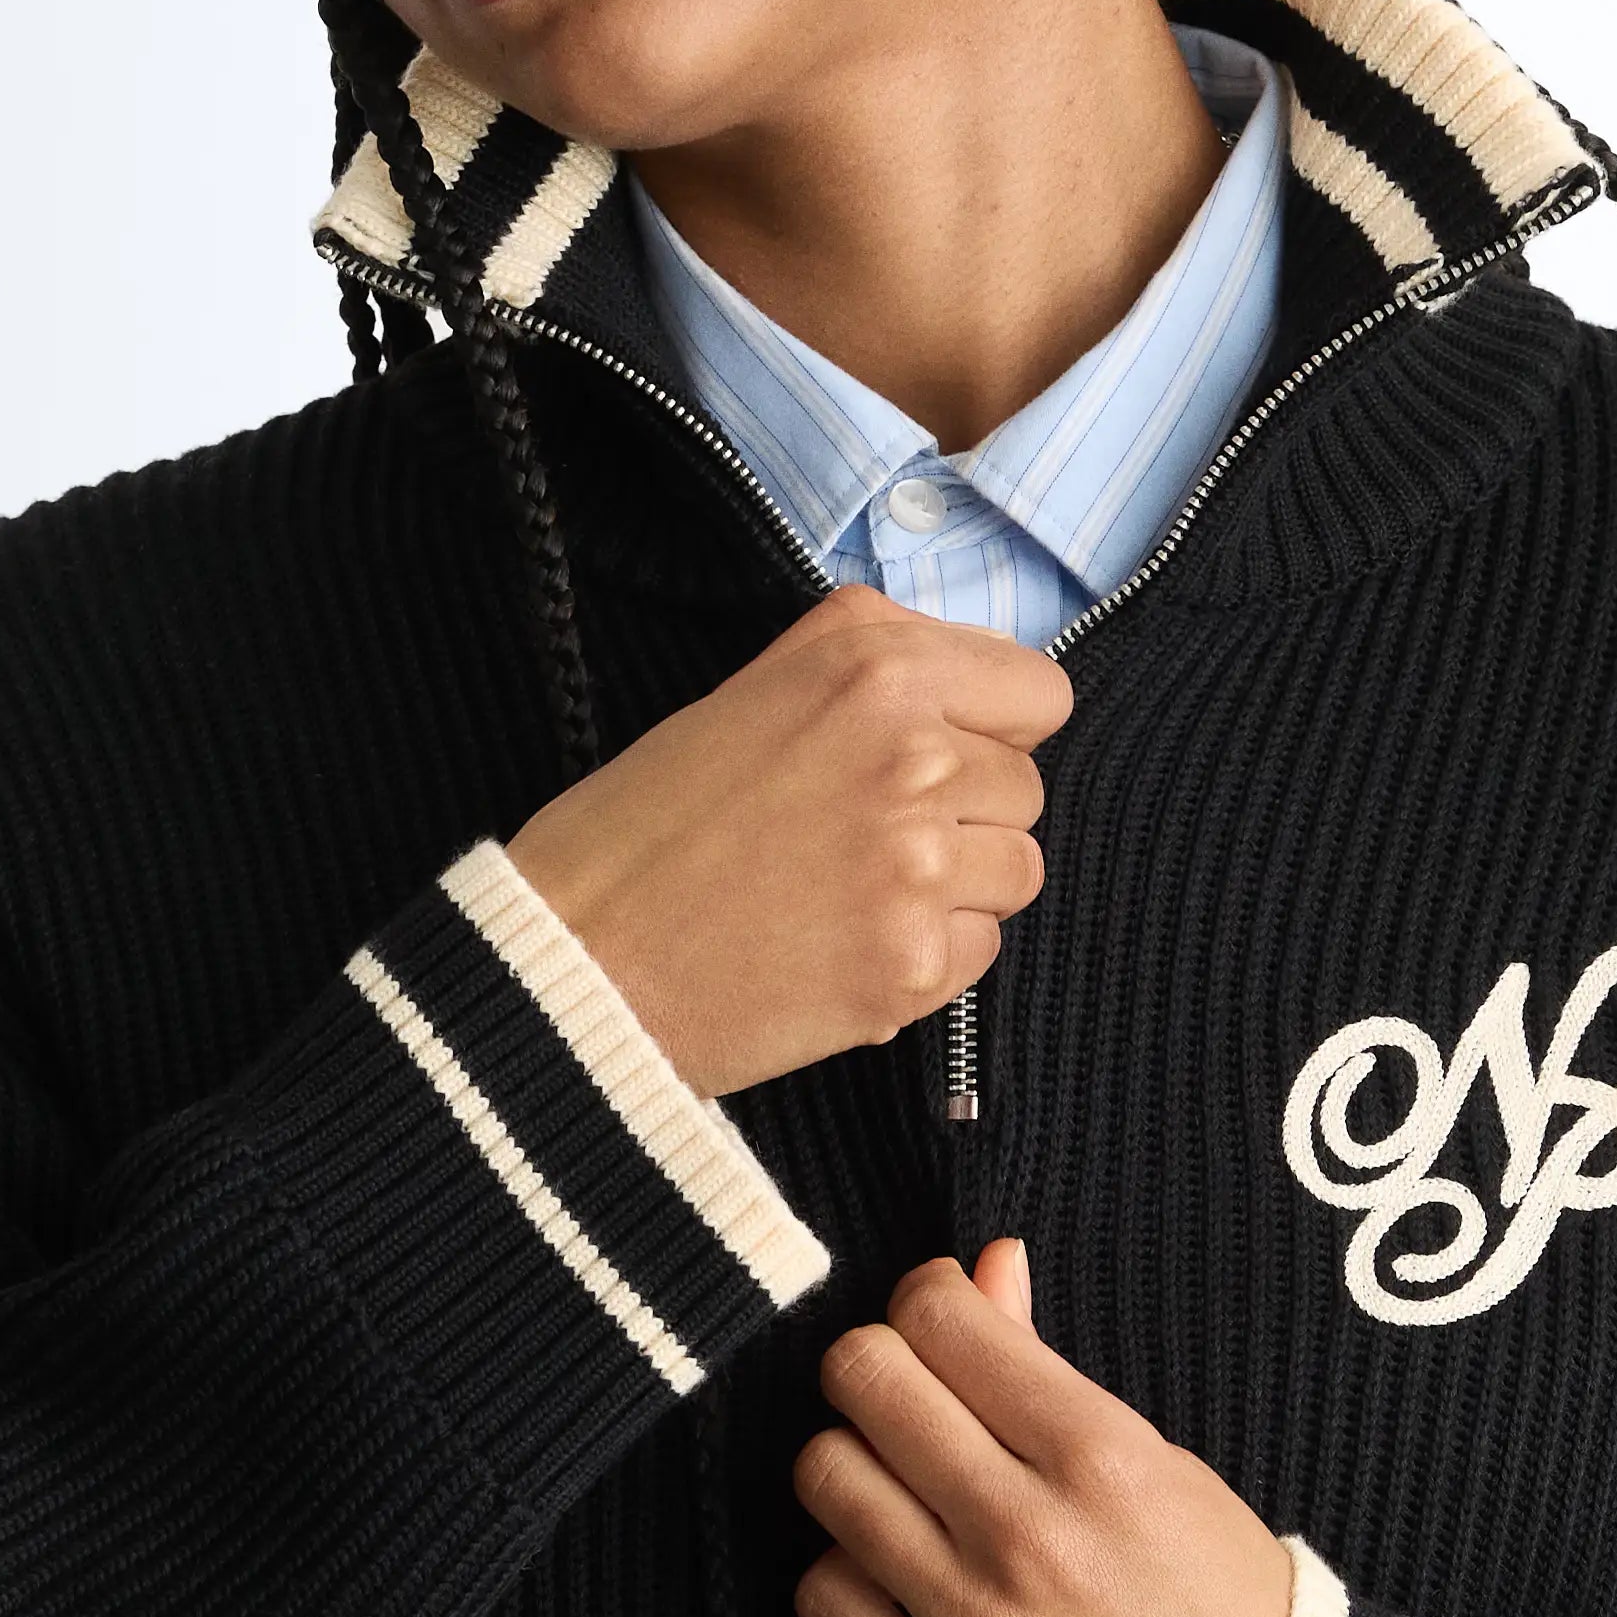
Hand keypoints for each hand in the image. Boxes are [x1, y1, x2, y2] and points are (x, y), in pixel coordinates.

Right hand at [506, 590, 1070, 1100]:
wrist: (579, 956)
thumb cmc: (646, 824)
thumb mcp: (749, 688)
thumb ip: (864, 650)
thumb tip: (964, 655)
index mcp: (878, 673)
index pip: (1038, 694)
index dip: (993, 726)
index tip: (946, 751)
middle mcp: (914, 762)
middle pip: (1023, 789)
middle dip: (963, 813)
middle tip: (860, 834)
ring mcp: (919, 870)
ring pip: (1015, 871)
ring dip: (956, 886)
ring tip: (854, 889)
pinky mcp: (911, 965)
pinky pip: (981, 950)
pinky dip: (927, 955)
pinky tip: (845, 944)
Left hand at [791, 1240, 1295, 1616]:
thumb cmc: (1230, 1613)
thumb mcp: (1166, 1470)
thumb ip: (1050, 1371)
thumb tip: (982, 1268)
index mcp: (1102, 1458)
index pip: (939, 1319)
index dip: (928, 1304)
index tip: (943, 1328)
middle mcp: (1029, 1534)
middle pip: (863, 1381)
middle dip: (877, 1370)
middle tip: (910, 1401)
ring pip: (826, 1478)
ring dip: (856, 1468)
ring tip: (905, 1493)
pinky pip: (823, 1596)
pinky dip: (849, 1572)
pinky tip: (898, 1578)